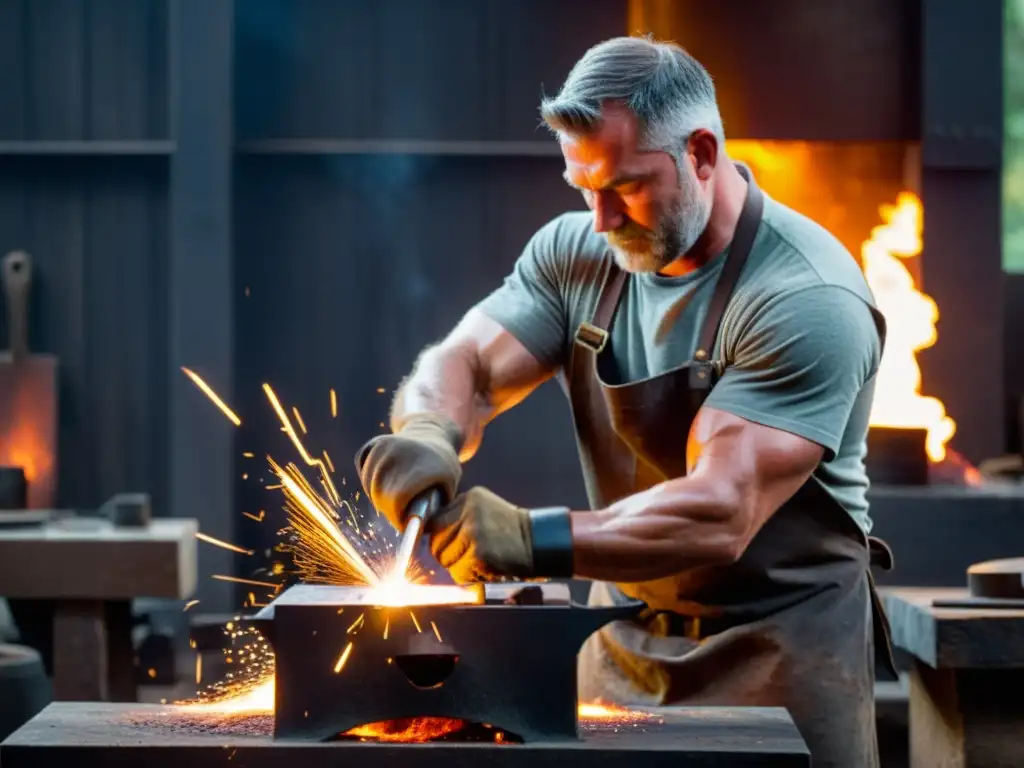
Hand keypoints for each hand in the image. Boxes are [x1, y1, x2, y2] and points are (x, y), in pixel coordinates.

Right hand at [355, 412, 462, 529]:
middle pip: (380, 495)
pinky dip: (369, 479)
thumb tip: (416, 531)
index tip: (404, 523)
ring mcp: (385, 445)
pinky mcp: (375, 443)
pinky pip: (363, 470)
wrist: (434, 434)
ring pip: (369, 485)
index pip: (396, 500)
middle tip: (399, 511)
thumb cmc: (443, 468)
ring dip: (378, 495)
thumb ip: (434, 511)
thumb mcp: (448, 488)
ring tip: (394, 495)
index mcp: (421, 467)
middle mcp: (400, 453)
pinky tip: (385, 478)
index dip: (397, 516)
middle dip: (388, 509)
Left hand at [428, 487, 534, 583]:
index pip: (435, 520)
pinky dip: (467, 575)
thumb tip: (427, 529)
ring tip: (475, 559)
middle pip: (436, 541)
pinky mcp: (480, 555)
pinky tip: (482, 567)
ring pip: (445, 558)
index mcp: (469, 498)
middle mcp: (470, 513)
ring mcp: (475, 534)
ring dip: (456, 565)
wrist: (537, 541)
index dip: (439, 535)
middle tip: (464, 554)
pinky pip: (458, 572)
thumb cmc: (509, 528)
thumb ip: (458, 513)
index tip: (447, 542)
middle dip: (446, 552)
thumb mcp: (483, 507)